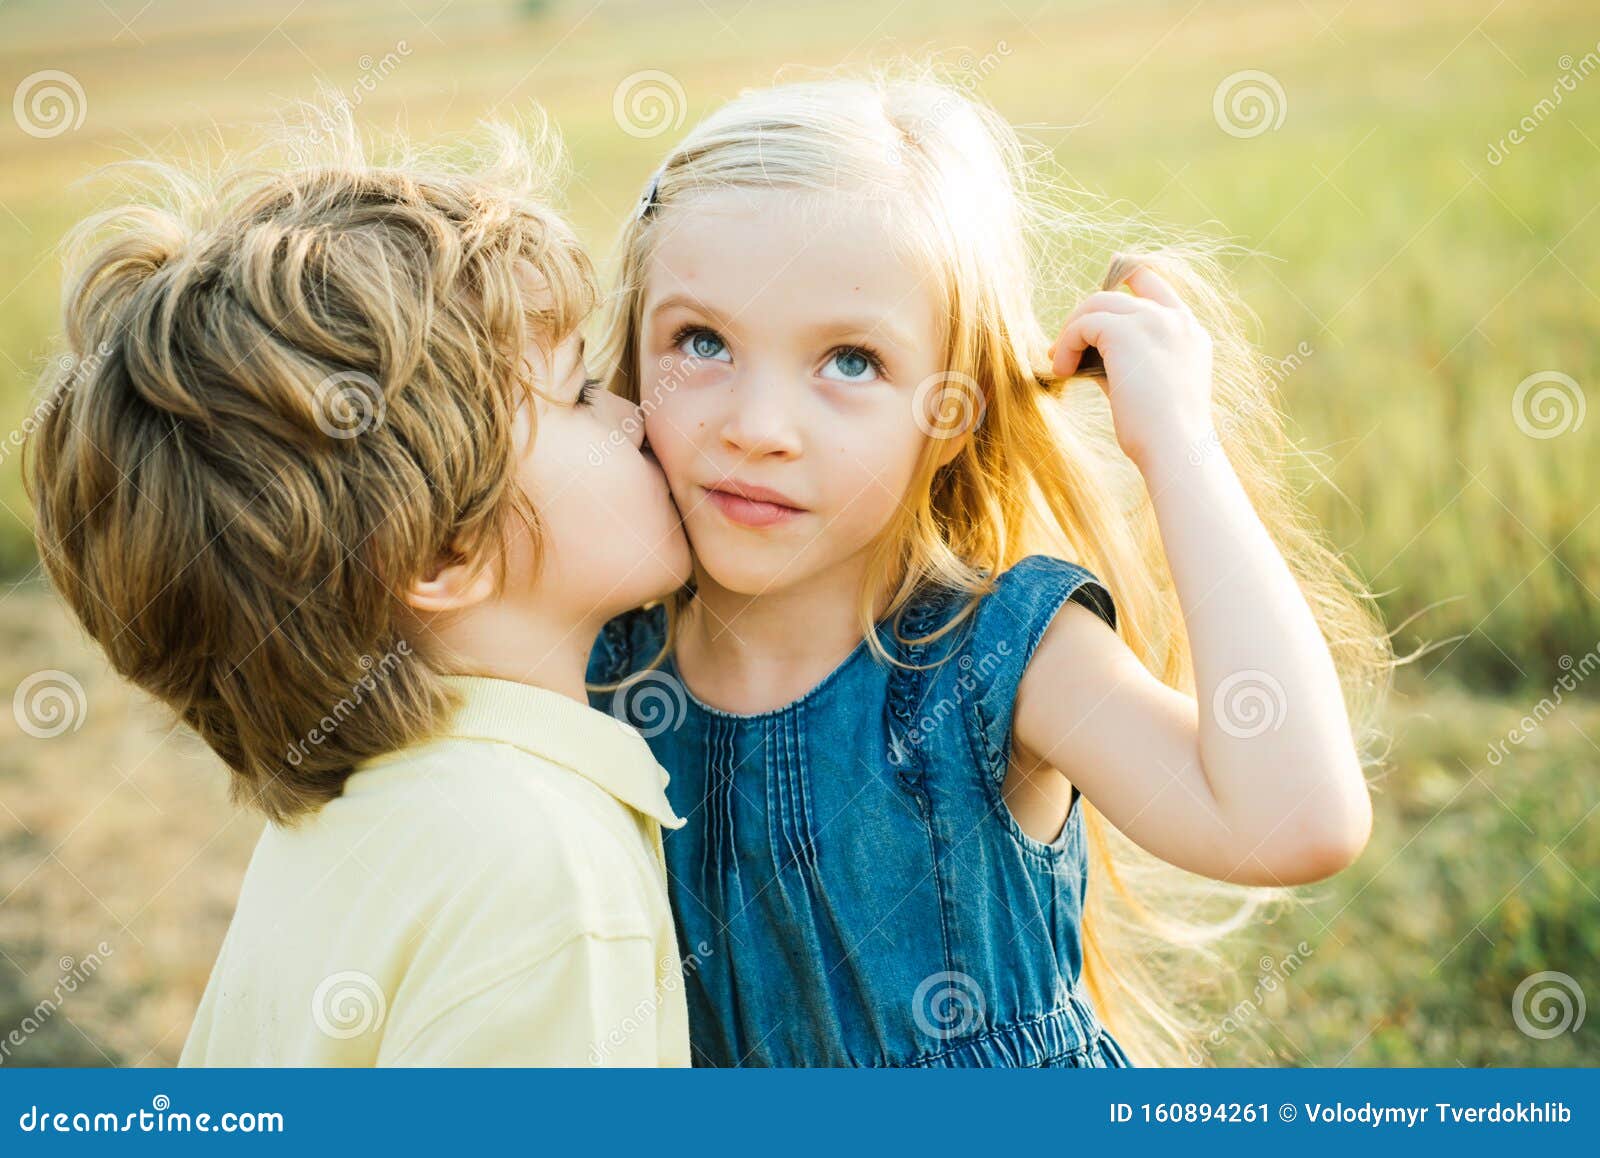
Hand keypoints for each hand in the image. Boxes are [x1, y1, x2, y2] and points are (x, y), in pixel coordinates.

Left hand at [1049, 264, 1213, 470]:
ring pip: (1097, 304)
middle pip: (1118, 292)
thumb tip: (1086, 354)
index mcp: (1190, 331)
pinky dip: (1067, 345)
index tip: (1097, 300)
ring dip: (1073, 331)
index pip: (1154, 284)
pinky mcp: (1126, 332)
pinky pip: (1084, 324)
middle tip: (1065, 348)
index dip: (1124, 280)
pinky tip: (1064, 371)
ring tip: (1062, 363)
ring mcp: (1154, 321)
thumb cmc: (1161, 433)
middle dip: (1086, 316)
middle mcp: (1177, 319)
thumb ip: (1126, 361)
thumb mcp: (1149, 386)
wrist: (1175, 448)